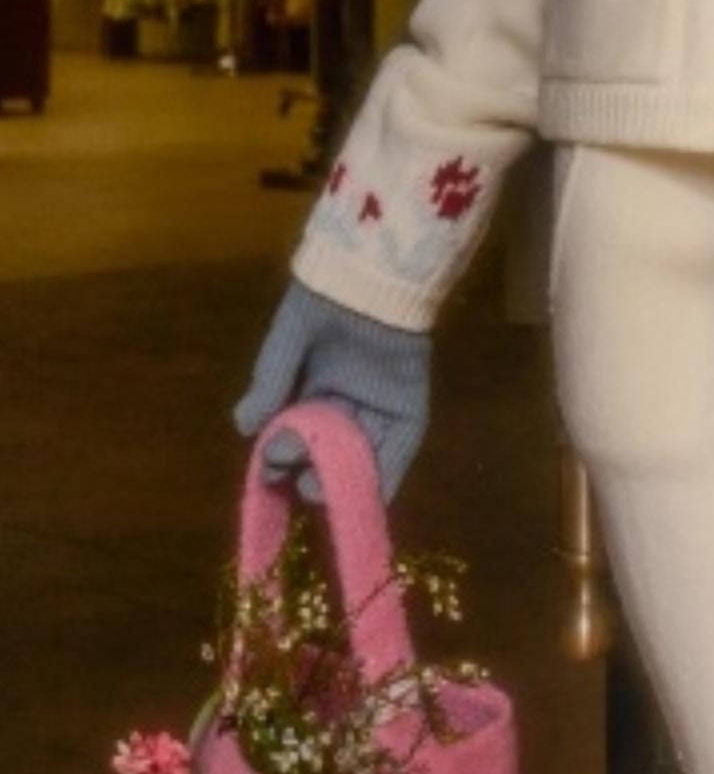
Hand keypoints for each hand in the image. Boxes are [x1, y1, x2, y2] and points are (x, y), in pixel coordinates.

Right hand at [232, 279, 430, 506]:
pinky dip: (386, 475)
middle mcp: (345, 402)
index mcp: (312, 387)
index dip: (282, 456)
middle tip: (296, 480)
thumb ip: (269, 382)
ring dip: (342, 481)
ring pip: (361, 456)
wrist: (372, 277)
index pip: (296, 433)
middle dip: (310, 471)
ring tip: (319, 492)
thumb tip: (244, 427)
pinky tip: (366, 496)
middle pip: (327, 451)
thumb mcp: (288, 341)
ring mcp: (379, 408)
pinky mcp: (409, 409)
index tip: (267, 473)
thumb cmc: (325, 302)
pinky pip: (399, 448)